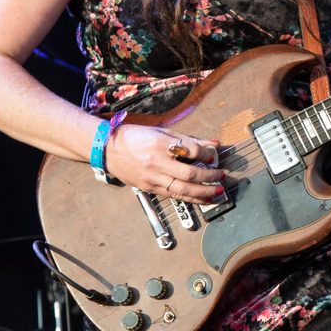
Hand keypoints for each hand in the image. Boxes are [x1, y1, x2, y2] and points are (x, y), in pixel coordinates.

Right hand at [104, 126, 225, 203]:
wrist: (108, 148)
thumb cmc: (134, 137)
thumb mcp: (162, 131)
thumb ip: (188, 139)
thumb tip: (212, 144)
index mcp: (160, 144)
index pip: (191, 150)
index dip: (207, 154)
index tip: (214, 155)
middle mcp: (157, 162)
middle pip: (190, 173)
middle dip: (210, 177)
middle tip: (222, 176)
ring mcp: (152, 177)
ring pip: (183, 189)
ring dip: (203, 192)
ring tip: (218, 192)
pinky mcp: (149, 188)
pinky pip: (173, 195)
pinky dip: (190, 198)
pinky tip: (202, 198)